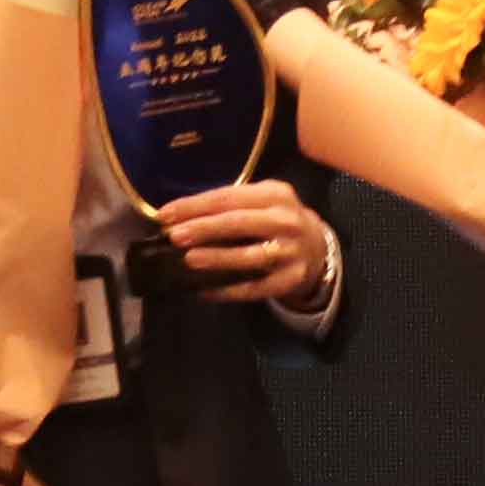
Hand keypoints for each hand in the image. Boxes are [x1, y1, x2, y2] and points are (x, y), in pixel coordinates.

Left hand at [148, 178, 334, 308]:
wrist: (318, 250)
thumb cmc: (277, 222)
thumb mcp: (263, 202)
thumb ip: (231, 205)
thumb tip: (181, 217)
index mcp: (275, 194)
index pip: (229, 197)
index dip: (195, 205)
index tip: (166, 214)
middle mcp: (286, 220)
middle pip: (238, 223)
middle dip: (203, 228)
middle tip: (175, 235)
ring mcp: (290, 252)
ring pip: (248, 256)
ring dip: (217, 258)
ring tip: (189, 259)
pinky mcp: (289, 280)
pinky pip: (253, 288)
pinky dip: (227, 290)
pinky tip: (204, 291)